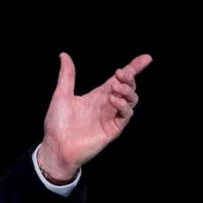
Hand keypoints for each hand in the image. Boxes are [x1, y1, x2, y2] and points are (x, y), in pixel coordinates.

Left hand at [37, 53, 152, 179]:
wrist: (56, 146)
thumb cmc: (57, 123)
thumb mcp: (62, 94)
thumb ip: (67, 75)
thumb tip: (64, 55)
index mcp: (97, 96)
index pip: (119, 80)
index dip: (134, 68)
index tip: (146, 58)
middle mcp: (107, 105)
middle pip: (128, 87)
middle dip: (130, 77)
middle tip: (120, 73)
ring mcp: (111, 117)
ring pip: (131, 100)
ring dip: (127, 90)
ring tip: (115, 87)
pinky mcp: (113, 129)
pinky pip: (126, 115)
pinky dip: (123, 105)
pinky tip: (112, 100)